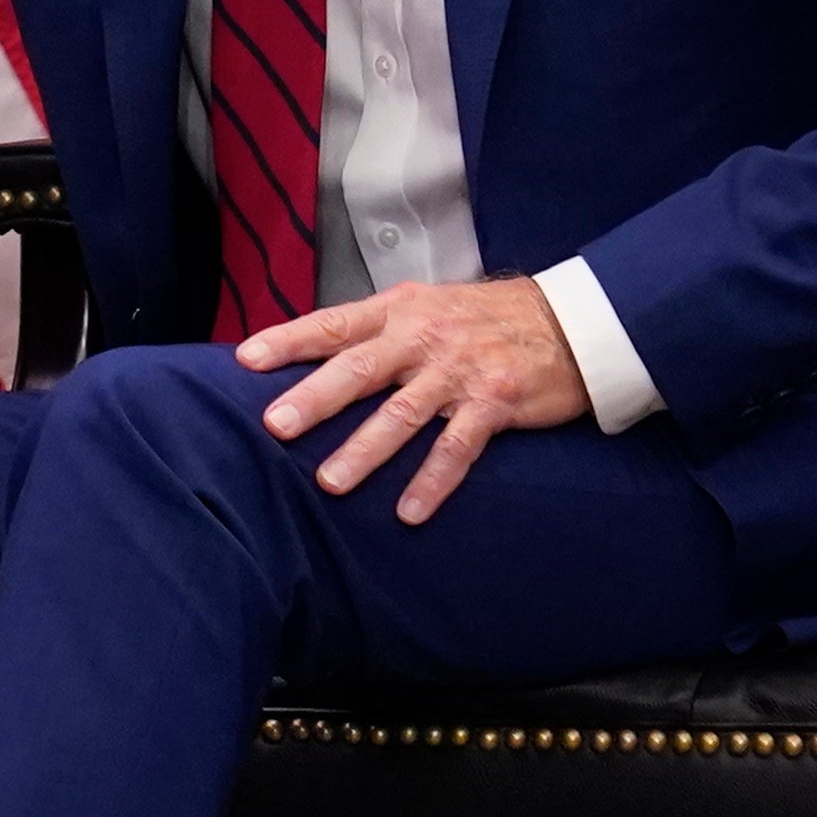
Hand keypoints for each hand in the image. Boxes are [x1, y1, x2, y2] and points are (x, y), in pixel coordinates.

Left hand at [239, 273, 591, 524]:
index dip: (289, 341)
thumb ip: (374, 329)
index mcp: (399, 310)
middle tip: (276, 426)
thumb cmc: (483, 318)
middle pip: (360, 369)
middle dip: (315, 399)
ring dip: (365, 450)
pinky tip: (408, 511)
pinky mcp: (495, 401)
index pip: (334, 324)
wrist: (570, 321)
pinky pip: (457, 448)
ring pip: (403, 414)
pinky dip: (432, 481)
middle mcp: (424, 336)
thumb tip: (312, 356)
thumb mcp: (426, 306)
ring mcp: (459, 370)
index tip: (246, 361)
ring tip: (330, 482)